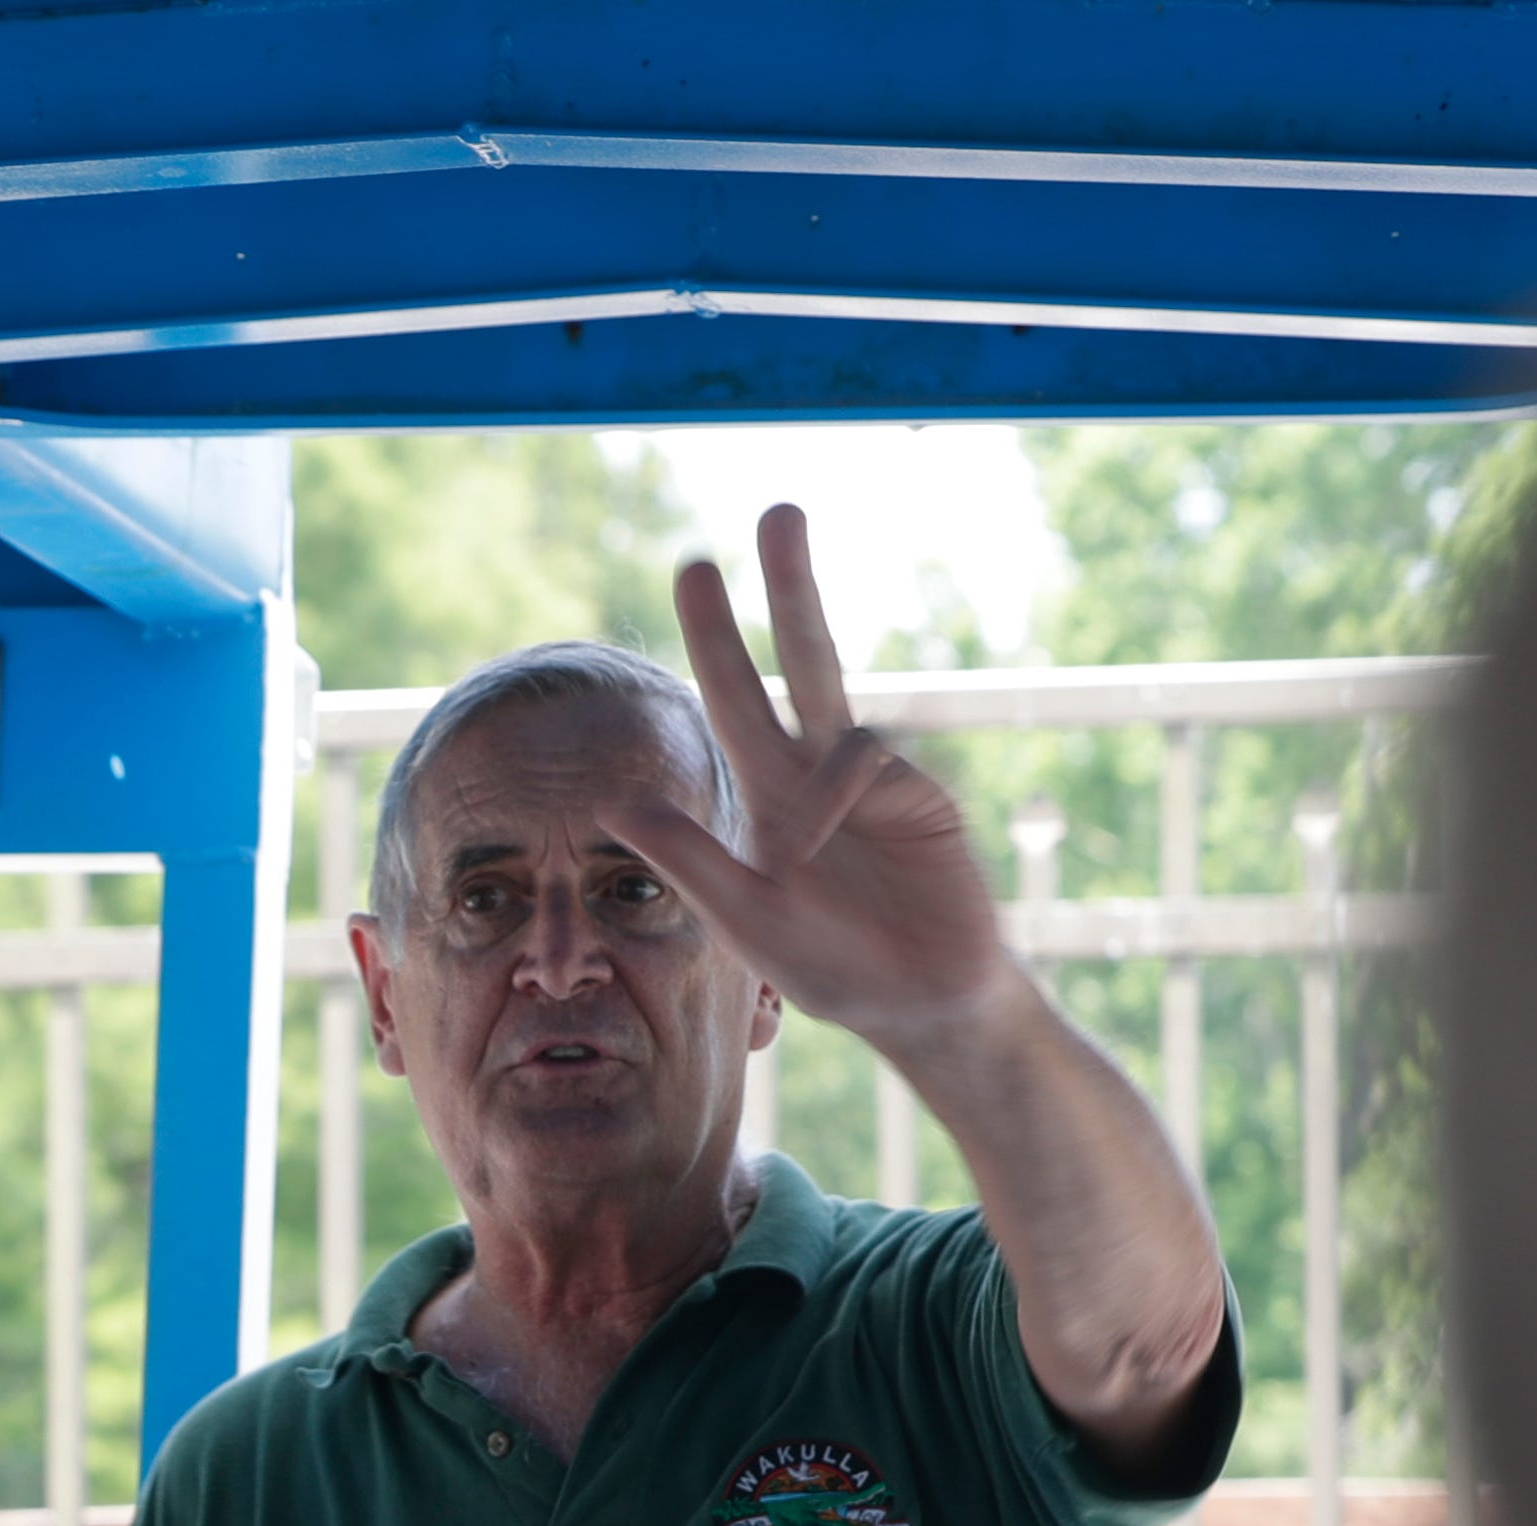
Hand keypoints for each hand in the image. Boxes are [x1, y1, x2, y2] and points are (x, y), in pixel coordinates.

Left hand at [630, 506, 1025, 1061]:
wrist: (921, 1003)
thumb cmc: (829, 966)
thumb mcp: (745, 920)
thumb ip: (689, 862)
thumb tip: (614, 802)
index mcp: (767, 794)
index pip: (732, 699)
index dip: (716, 637)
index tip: (698, 567)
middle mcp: (816, 770)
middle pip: (799, 659)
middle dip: (789, 586)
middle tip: (779, 511)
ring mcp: (871, 778)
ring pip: (837, 691)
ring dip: (806, 680)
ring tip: (793, 790)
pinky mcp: (919, 792)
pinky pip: (865, 759)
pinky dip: (834, 795)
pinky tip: (830, 841)